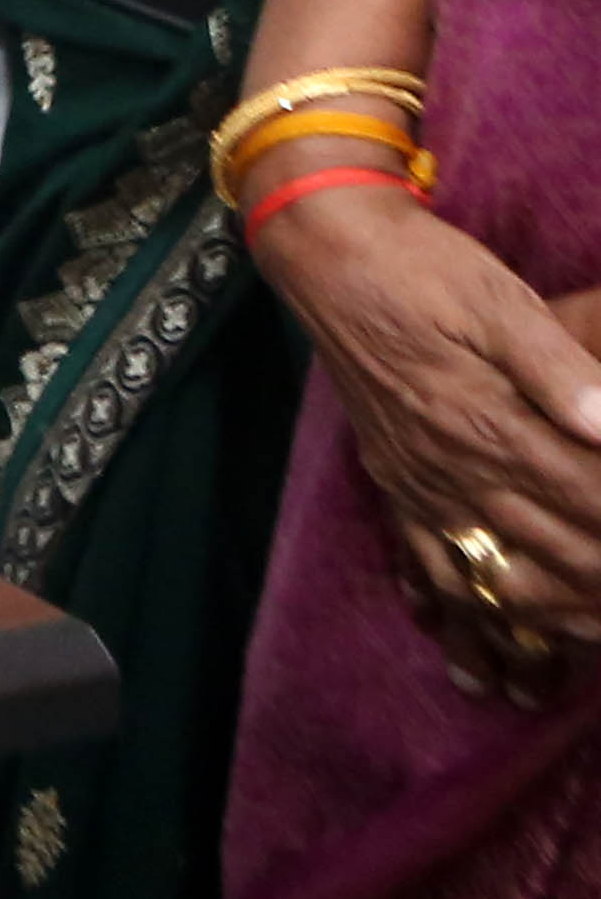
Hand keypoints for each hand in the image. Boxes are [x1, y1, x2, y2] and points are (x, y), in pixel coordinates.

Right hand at [251, 175, 600, 686]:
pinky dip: (467, 610)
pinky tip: (496, 637)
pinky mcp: (394, 478)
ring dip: (552, 617)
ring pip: (494, 572)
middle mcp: (452, 464)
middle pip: (554, 548)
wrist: (325, 255)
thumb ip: (558, 367)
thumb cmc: (421, 268)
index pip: (587, 495)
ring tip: (590, 642)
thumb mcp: (498, 297)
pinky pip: (429, 563)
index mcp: (486, 419)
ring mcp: (419, 479)